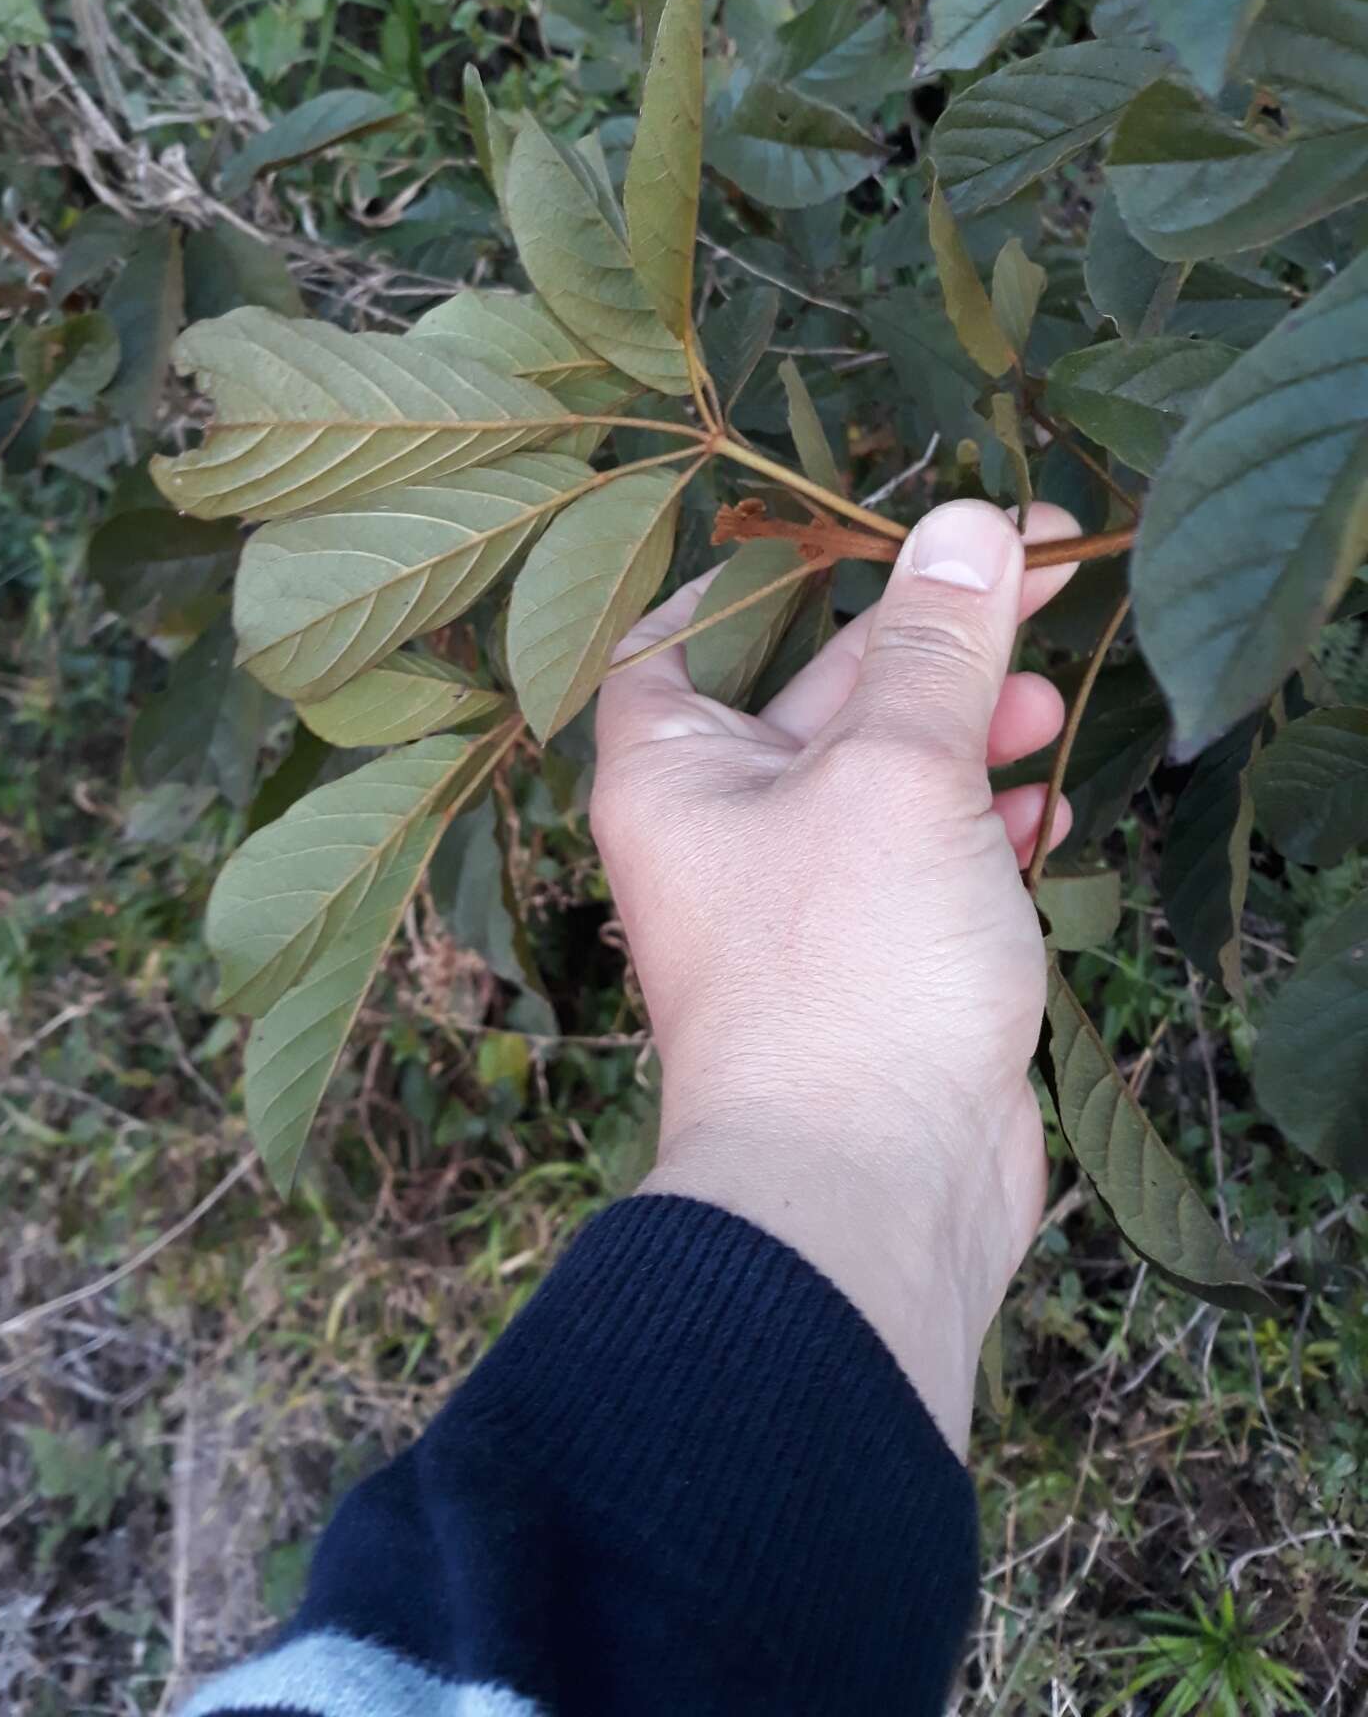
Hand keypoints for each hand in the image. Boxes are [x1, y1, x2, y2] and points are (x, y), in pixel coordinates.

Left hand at [592, 499, 1079, 1453]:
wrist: (867, 1192)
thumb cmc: (842, 972)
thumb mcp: (897, 774)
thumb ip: (936, 648)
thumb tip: (966, 524)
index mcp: (670, 770)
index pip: (676, 634)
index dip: (749, 574)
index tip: (839, 530)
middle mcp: (720, 828)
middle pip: (818, 693)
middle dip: (924, 646)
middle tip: (1030, 582)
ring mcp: (800, 902)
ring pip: (887, 780)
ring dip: (968, 736)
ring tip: (1048, 711)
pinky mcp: (876, 963)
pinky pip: (928, 864)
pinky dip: (983, 833)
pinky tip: (1043, 825)